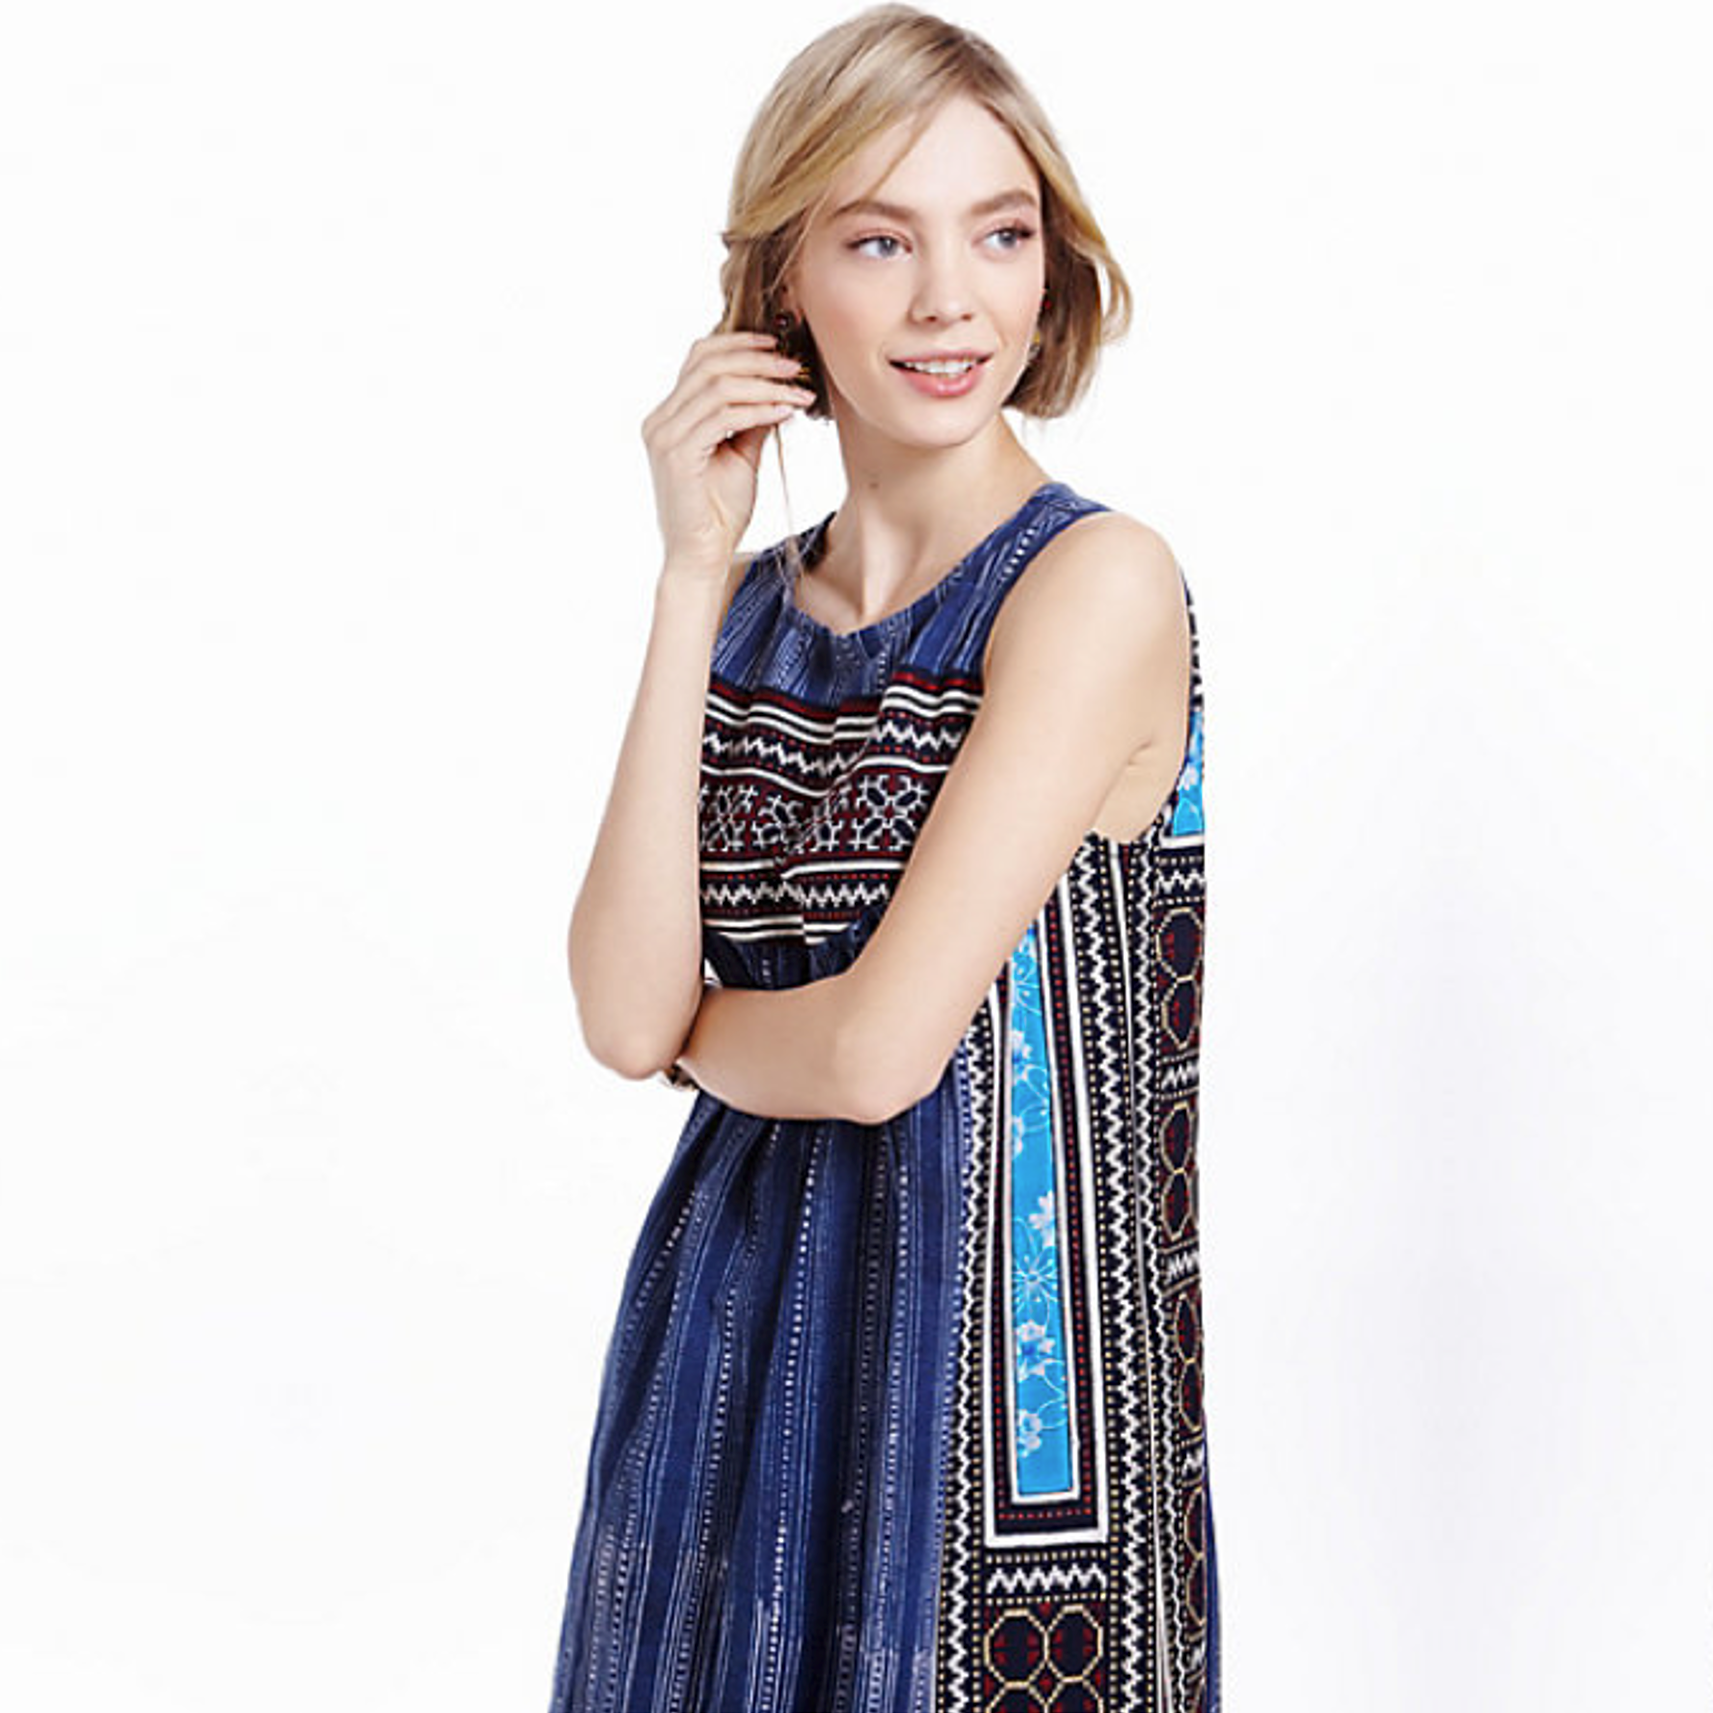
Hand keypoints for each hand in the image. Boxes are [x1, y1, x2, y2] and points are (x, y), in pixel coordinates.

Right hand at [640, 330, 816, 575]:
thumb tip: (777, 388)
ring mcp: (665, 436)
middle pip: (708, 363)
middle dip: (757, 360)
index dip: (739, 344)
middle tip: (794, 367)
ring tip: (798, 392)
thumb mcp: (740, 455)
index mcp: (670, 415)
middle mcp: (660, 420)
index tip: (778, 347)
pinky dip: (758, 410)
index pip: (699, 357)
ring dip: (765, 385)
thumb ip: (751, 420)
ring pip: (718, 386)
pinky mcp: (677, 455)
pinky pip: (723, 417)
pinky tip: (784, 413)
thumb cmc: (719, 513)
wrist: (701, 557)